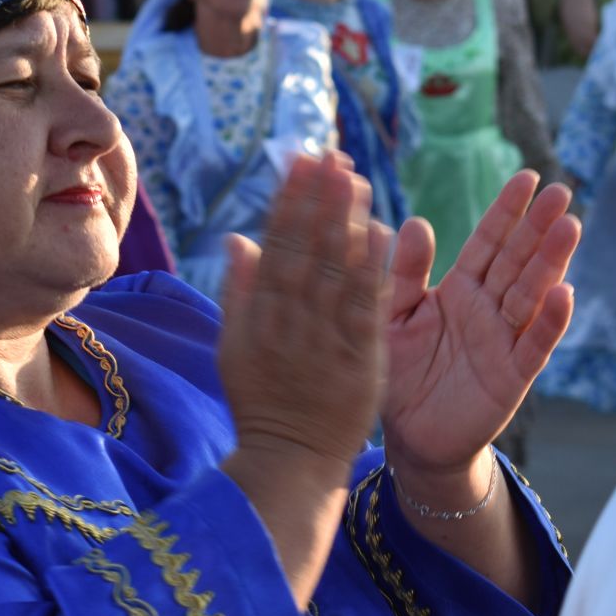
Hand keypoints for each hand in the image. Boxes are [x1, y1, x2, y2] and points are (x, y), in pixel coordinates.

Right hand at [216, 151, 393, 471]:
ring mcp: (327, 340)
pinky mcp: (361, 360)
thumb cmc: (260, 401)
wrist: (290, 460)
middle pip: (308, 248)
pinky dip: (374, 268)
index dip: (290, 201)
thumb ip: (239, 290)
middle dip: (321, 199)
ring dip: (348, 221)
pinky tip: (382, 231)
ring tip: (358, 179)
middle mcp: (292, 321)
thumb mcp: (233, 346)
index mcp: (259, 315)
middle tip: (334, 156)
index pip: (277, 245)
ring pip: (338, 269)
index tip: (301, 163)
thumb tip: (237, 237)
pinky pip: (368, 306)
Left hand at [382, 172, 578, 478]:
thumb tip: (417, 221)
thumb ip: (403, 273)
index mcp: (460, 288)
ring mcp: (505, 340)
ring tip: (570, 227)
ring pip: (533, 293)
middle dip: (538, 226)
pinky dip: (550, 321)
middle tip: (562, 191)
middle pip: (518, 260)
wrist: (409, 436)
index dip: (508, 211)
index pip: (489, 242)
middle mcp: (488, 308)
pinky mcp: (512, 376)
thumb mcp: (392, 316)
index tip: (528, 176)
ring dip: (552, 262)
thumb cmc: (399, 372)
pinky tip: (565, 293)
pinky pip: (534, 345)